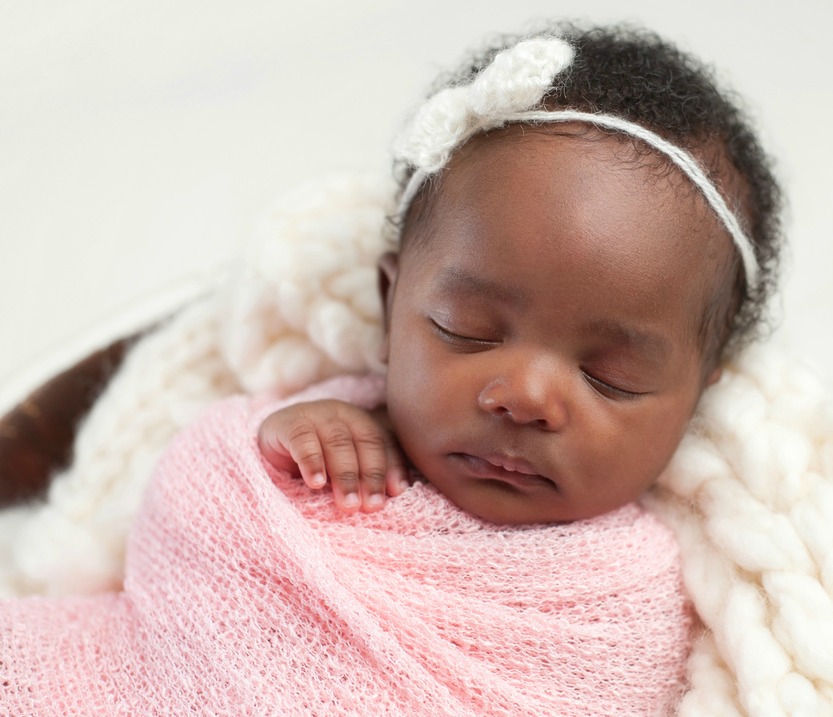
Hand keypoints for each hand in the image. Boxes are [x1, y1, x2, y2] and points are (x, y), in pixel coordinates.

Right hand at [258, 400, 409, 512]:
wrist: (270, 442)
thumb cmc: (315, 461)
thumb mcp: (341, 468)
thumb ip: (362, 478)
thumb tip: (385, 503)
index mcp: (362, 423)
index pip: (384, 443)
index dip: (392, 466)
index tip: (396, 492)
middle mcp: (343, 414)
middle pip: (365, 442)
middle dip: (371, 476)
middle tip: (370, 506)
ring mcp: (316, 414)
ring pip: (337, 442)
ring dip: (345, 475)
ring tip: (348, 504)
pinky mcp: (287, 422)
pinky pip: (303, 441)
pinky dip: (312, 462)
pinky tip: (316, 483)